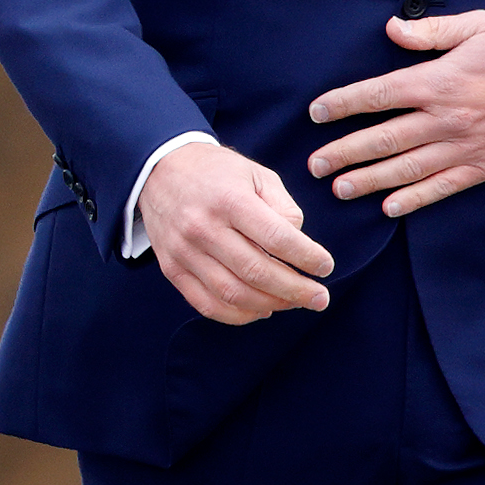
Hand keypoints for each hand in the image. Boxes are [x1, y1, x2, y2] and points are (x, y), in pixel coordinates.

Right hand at [137, 140, 334, 324]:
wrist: (158, 170)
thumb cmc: (216, 173)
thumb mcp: (257, 175)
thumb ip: (283, 208)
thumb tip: (299, 246)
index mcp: (230, 200)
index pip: (276, 238)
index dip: (307, 257)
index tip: (325, 266)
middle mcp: (204, 227)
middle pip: (257, 272)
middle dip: (296, 290)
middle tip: (319, 298)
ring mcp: (184, 251)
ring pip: (233, 293)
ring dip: (271, 304)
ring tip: (293, 303)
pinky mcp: (172, 269)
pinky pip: (206, 304)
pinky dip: (238, 315)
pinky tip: (261, 310)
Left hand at [307, 10, 484, 214]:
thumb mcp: (478, 26)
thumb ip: (431, 32)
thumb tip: (390, 29)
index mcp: (441, 81)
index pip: (379, 94)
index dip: (343, 103)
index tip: (316, 112)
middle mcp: (447, 117)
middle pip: (384, 138)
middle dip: (344, 151)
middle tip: (313, 165)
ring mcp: (465, 146)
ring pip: (407, 168)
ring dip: (369, 180)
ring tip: (339, 189)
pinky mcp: (484, 166)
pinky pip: (442, 187)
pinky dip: (414, 199)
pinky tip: (389, 208)